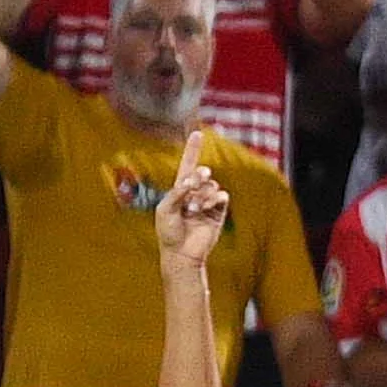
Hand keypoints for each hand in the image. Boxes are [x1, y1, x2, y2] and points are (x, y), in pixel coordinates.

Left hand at [153, 128, 230, 270]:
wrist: (181, 253)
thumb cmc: (168, 232)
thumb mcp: (165, 209)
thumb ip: (178, 192)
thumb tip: (193, 181)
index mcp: (179, 190)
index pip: (187, 165)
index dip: (192, 149)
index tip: (198, 133)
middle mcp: (194, 193)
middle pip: (202, 173)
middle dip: (198, 176)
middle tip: (192, 184)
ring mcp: (207, 202)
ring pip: (212, 186)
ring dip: (203, 196)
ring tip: (194, 210)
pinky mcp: (218, 212)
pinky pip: (222, 196)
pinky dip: (215, 199)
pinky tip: (207, 209)